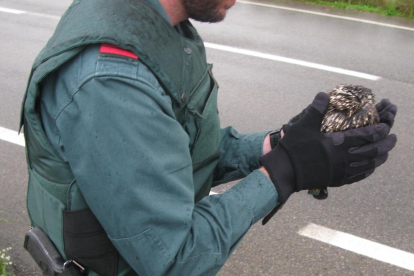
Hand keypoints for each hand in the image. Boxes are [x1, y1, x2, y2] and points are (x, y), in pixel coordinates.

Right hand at [260, 92, 396, 204]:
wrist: (285, 171)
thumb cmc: (294, 147)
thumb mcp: (304, 125)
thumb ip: (317, 109)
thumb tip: (323, 94)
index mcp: (339, 144)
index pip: (367, 136)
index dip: (379, 131)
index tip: (386, 126)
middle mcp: (344, 159)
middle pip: (373, 152)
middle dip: (386, 144)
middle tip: (393, 138)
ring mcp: (341, 171)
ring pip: (368, 166)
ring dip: (380, 158)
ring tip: (385, 153)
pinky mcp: (336, 180)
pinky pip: (358, 176)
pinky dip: (367, 171)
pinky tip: (369, 168)